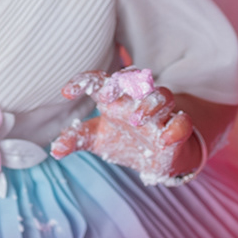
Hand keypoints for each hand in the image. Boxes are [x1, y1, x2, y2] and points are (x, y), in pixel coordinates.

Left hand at [51, 68, 203, 183]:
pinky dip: (176, 128)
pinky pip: (182, 122)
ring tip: (136, 120)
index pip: (99, 81)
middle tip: (107, 96)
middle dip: (122, 83)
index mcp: (114, 99)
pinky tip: (165, 138)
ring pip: (162, 95)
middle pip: (134, 80)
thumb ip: (75, 139)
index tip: (66, 93)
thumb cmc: (122, 140)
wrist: (154, 158)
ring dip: (150, 105)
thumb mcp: (95, 139)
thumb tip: (56, 149)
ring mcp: (160, 113)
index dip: (82, 82)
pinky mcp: (177, 128)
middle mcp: (137, 100)